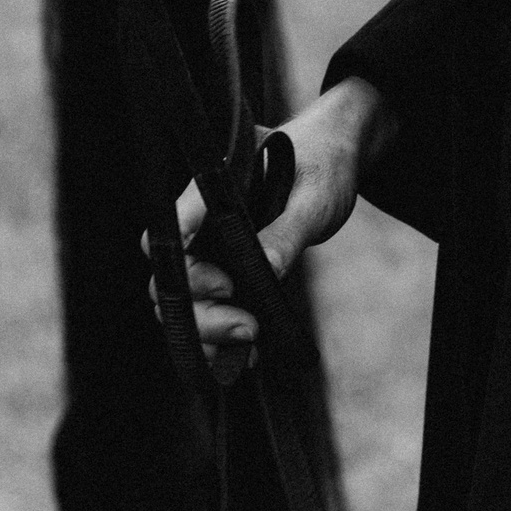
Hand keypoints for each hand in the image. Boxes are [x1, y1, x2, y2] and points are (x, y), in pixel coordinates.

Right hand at [156, 77, 394, 384]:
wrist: (335, 159)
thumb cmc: (324, 164)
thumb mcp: (315, 196)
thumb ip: (288, 231)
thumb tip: (265, 270)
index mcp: (216, 180)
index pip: (176, 220)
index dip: (183, 257)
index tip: (224, 285)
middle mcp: (203, 215)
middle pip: (175, 271)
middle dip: (202, 306)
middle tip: (247, 326)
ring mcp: (211, 244)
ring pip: (183, 297)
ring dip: (208, 327)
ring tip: (249, 341)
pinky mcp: (226, 268)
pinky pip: (206, 307)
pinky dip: (217, 335)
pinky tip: (246, 352)